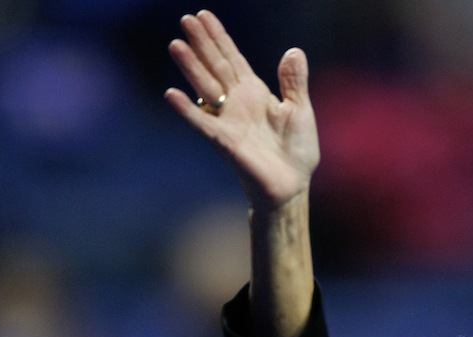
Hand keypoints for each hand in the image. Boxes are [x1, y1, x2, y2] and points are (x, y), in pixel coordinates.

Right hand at [165, 10, 319, 212]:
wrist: (292, 184)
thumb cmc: (296, 150)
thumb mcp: (300, 110)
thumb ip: (294, 82)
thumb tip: (294, 51)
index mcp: (255, 92)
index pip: (233, 58)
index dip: (219, 37)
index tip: (203, 15)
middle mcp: (237, 102)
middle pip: (215, 67)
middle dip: (202, 44)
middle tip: (185, 20)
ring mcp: (228, 121)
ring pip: (205, 88)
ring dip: (191, 67)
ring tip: (176, 45)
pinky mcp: (224, 141)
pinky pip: (202, 123)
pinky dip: (187, 110)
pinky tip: (172, 94)